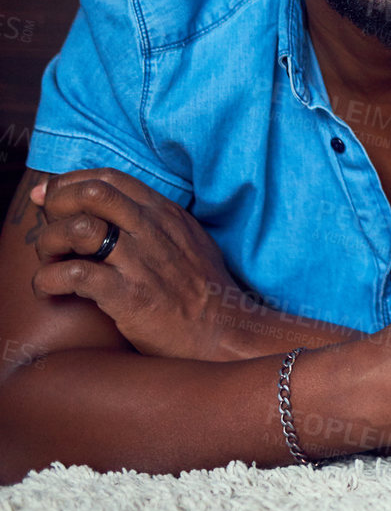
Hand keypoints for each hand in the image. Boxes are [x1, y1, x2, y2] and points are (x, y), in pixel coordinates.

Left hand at [27, 168, 247, 359]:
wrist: (222, 332)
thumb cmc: (204, 290)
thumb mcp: (189, 241)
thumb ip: (156, 222)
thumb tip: (118, 210)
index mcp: (165, 214)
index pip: (109, 178)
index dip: (71, 183)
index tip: (51, 199)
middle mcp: (152, 231)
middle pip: (92, 193)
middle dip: (57, 204)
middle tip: (48, 225)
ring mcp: (140, 262)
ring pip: (78, 229)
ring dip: (50, 241)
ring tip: (51, 259)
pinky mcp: (128, 295)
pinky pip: (74, 273)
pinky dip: (49, 278)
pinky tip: (50, 287)